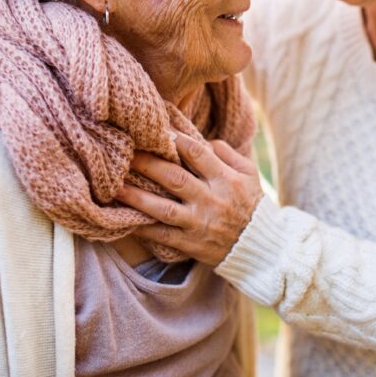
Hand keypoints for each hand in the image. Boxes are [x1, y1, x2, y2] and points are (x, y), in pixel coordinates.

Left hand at [116, 134, 262, 266]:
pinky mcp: (191, 244)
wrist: (260, 246)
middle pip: (174, 178)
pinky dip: (143, 228)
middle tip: (125, 153)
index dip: (174, 139)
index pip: (197, 153)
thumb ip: (227, 153)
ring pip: (163, 208)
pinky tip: (124, 219)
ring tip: (115, 187)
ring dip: (137, 197)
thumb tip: (202, 139)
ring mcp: (199, 223)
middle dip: (147, 164)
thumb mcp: (249, 174)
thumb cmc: (252, 204)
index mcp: (226, 178)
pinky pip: (162, 236)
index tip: (155, 130)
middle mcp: (211, 199)